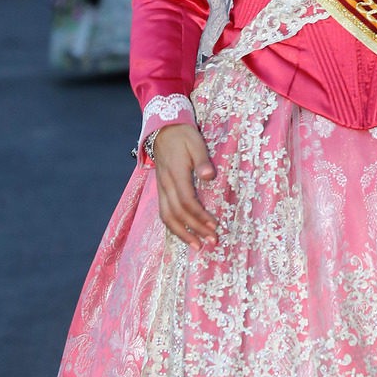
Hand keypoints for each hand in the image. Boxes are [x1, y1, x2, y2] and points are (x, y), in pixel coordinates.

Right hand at [151, 123, 217, 247]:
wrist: (163, 130)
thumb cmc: (183, 136)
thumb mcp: (195, 143)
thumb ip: (202, 160)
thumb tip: (209, 176)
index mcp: (176, 175)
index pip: (187, 202)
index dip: (200, 216)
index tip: (214, 226)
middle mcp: (166, 185)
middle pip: (177, 214)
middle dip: (194, 230)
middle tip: (211, 242)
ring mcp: (161, 189)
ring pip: (167, 217)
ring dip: (181, 234)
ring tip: (197, 246)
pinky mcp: (161, 190)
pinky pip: (164, 213)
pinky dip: (173, 227)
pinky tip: (184, 234)